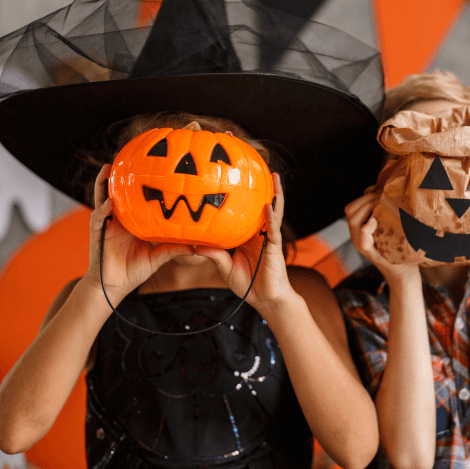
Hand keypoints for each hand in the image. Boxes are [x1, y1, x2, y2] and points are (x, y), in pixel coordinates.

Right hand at [85, 164, 193, 301]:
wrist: (114, 286)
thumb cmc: (134, 271)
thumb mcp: (158, 257)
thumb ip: (174, 250)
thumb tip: (197, 247)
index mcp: (131, 222)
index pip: (135, 198)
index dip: (138, 184)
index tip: (149, 168)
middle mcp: (118, 219)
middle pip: (116, 192)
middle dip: (118, 176)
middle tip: (125, 158)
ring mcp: (106, 224)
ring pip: (102, 199)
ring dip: (103, 184)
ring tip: (108, 169)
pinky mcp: (97, 233)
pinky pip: (98, 218)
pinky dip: (103, 210)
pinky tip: (109, 204)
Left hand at [194, 173, 296, 312]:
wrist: (264, 299)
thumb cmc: (247, 283)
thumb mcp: (224, 267)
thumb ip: (213, 254)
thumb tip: (194, 246)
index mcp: (248, 235)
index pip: (244, 212)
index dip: (242, 196)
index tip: (234, 178)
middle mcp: (260, 233)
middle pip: (261, 206)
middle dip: (261, 187)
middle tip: (259, 168)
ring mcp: (269, 238)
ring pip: (273, 212)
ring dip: (275, 195)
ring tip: (274, 177)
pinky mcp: (275, 248)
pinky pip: (273, 230)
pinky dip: (270, 218)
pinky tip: (267, 206)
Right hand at [344, 192, 419, 284]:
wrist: (404, 274)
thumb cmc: (400, 250)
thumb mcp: (391, 229)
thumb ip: (385, 215)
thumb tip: (388, 192)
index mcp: (360, 229)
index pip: (352, 207)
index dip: (364, 196)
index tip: (380, 191)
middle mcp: (357, 237)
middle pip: (351, 211)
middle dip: (367, 200)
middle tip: (384, 197)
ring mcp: (363, 246)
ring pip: (354, 221)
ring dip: (367, 209)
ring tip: (382, 206)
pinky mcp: (372, 255)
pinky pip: (363, 241)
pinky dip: (366, 230)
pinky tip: (373, 222)